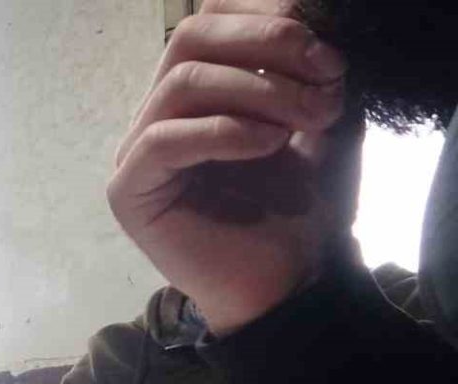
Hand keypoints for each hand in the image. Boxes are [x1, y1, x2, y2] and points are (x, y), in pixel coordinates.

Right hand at [107, 0, 353, 334]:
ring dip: (259, 90)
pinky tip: (269, 144)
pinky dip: (223, 132)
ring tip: (309, 118)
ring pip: (180, 83)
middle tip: (325, 71)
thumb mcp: (312, 122)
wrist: (286, 284)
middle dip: (265, 44)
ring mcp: (136, 154)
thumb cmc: (295, 209)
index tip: (328, 49)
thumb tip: (308, 24)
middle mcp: (156, 115)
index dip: (265, 18)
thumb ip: (302, 73)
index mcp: (193, 94)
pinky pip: (163, 140)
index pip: (207, 22)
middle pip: (187, 38)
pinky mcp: (130, 193)